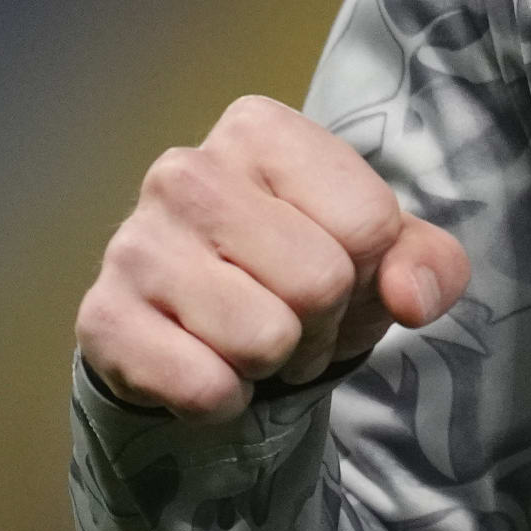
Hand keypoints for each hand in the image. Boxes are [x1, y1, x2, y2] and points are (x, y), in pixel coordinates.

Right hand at [76, 96, 469, 419]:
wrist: (202, 330)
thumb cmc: (304, 269)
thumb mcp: (386, 254)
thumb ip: (428, 264)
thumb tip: (413, 296)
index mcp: (260, 130)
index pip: (368, 222)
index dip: (368, 272)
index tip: (335, 273)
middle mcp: (186, 171)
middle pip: (320, 281)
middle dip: (321, 324)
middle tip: (290, 317)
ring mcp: (133, 244)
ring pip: (264, 340)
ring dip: (271, 364)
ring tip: (247, 337)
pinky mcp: (102, 319)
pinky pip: (204, 389)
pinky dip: (222, 400)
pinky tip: (203, 363)